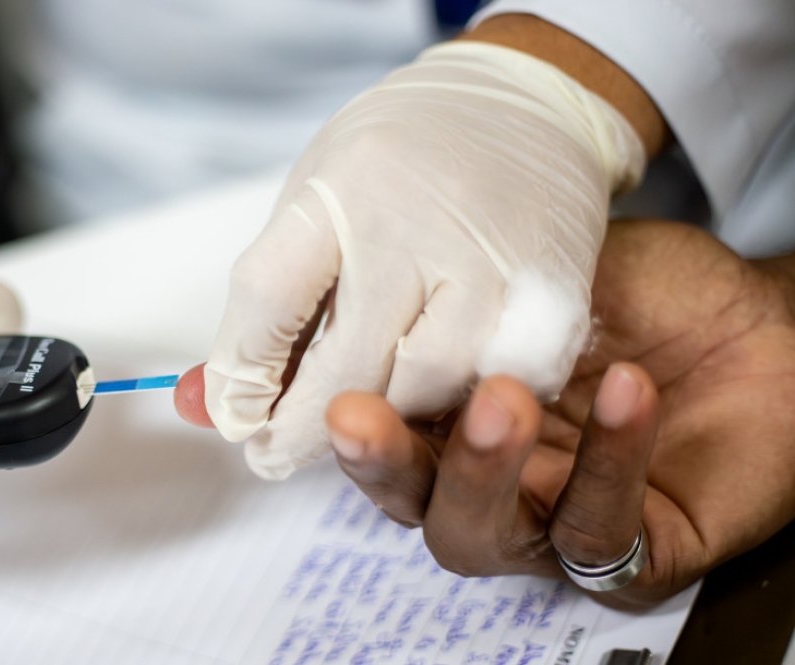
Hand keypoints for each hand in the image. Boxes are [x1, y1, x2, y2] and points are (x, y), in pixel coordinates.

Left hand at [199, 39, 644, 479]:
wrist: (524, 106)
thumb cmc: (398, 160)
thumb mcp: (314, 200)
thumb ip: (270, 307)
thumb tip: (212, 408)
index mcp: (344, 186)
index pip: (271, 299)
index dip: (240, 374)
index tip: (233, 413)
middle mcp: (420, 226)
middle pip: (348, 367)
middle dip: (299, 430)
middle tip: (273, 453)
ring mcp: (494, 268)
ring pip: (423, 395)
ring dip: (375, 430)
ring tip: (343, 430)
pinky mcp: (552, 303)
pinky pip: (489, 395)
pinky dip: (448, 418)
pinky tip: (419, 413)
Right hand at [324, 220, 794, 606]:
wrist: (766, 317)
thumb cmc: (649, 296)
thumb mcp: (540, 270)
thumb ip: (457, 294)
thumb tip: (362, 284)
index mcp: (456, 424)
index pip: (379, 441)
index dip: (344, 424)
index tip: (325, 385)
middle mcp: (496, 485)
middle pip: (413, 504)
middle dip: (384, 463)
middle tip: (363, 416)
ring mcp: (555, 527)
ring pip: (480, 538)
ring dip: (480, 473)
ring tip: (503, 399)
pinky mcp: (636, 556)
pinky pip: (600, 534)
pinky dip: (609, 462)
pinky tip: (630, 391)